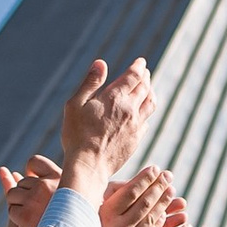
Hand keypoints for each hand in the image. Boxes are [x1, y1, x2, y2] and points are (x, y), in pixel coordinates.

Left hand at [0, 152, 61, 226]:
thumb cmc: (61, 222)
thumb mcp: (54, 197)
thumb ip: (35, 183)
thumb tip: (8, 173)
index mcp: (61, 178)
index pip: (35, 161)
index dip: (31, 173)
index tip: (37, 187)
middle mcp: (48, 186)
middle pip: (21, 182)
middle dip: (25, 197)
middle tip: (42, 213)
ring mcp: (36, 199)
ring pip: (12, 194)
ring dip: (19, 207)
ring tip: (37, 219)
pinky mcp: (26, 214)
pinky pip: (11, 210)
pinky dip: (17, 220)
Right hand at [57, 54, 155, 190]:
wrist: (89, 165)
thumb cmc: (77, 134)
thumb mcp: (76, 104)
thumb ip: (90, 82)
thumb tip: (101, 63)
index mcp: (115, 98)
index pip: (133, 76)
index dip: (138, 67)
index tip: (141, 62)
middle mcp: (130, 109)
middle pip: (145, 88)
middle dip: (145, 77)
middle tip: (145, 72)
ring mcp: (135, 126)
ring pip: (150, 104)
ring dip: (151, 93)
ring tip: (149, 89)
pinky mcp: (136, 140)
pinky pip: (146, 122)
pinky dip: (147, 113)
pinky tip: (143, 114)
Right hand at [100, 163, 179, 226]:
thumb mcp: (94, 209)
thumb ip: (112, 195)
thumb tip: (134, 182)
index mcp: (106, 214)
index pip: (131, 192)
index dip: (144, 179)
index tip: (155, 168)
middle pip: (145, 203)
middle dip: (159, 187)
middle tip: (168, 175)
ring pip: (151, 218)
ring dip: (164, 203)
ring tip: (172, 191)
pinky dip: (160, 223)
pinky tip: (165, 214)